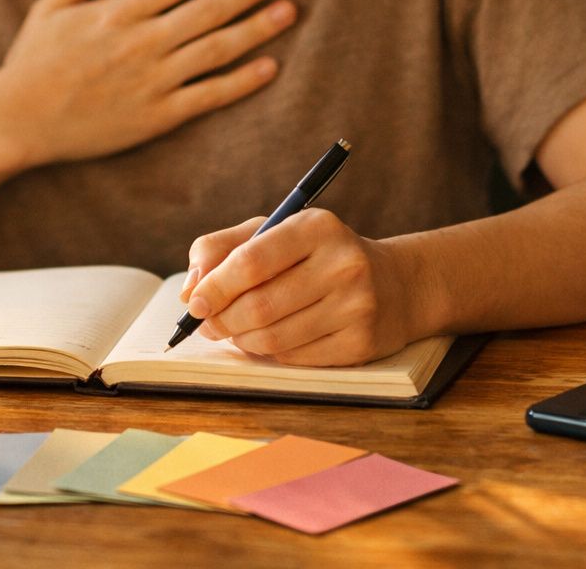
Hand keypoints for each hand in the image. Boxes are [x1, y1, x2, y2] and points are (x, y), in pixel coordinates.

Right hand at [0, 0, 295, 165]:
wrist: (16, 122)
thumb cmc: (31, 65)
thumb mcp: (50, 10)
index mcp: (117, 12)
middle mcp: (141, 42)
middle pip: (208, 8)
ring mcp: (152, 80)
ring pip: (216, 49)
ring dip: (257, 28)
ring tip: (289, 10)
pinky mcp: (156, 116)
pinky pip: (208, 96)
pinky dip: (241, 81)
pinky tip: (269, 66)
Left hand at [180, 209, 420, 366]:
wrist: (394, 284)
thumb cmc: (318, 255)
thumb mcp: (275, 233)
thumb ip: (222, 249)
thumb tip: (191, 290)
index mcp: (317, 227)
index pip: (252, 261)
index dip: (216, 286)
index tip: (196, 303)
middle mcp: (343, 264)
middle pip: (260, 305)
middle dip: (223, 320)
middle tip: (209, 325)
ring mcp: (357, 306)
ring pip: (274, 338)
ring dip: (243, 340)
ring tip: (236, 332)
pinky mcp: (362, 342)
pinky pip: (296, 358)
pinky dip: (271, 353)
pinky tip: (271, 340)